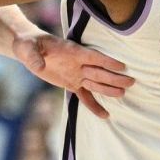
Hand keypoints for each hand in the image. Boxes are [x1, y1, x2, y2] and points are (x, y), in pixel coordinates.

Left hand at [13, 33, 132, 118]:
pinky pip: (85, 96)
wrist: (29, 49)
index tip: (121, 66)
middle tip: (131, 82)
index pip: (92, 57)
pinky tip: (104, 115)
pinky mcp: (72, 84)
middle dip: (114, 77)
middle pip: (99, 71)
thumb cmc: (30, 44)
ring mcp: (76, 74)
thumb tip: (39, 66)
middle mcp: (78, 64)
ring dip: (109, 89)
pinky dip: (94, 106)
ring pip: (96, 83)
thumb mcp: (28, 48)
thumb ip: (34, 57)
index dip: (106, 61)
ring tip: (123, 94)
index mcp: (71, 52)